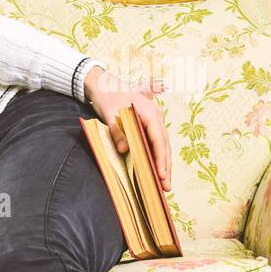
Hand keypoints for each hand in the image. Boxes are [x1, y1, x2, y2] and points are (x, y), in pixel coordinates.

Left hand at [84, 68, 171, 190]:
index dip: (161, 159)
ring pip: (161, 145)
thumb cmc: (107, 97)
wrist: (103, 83)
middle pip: (164, 145)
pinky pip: (153, 142)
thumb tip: (124, 151)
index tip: (162, 176)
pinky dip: (155, 155)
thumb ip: (117, 132)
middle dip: (166, 167)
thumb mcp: (109, 114)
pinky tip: (154, 169)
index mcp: (151, 113)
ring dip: (162, 163)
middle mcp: (156, 117)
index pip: (159, 140)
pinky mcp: (146, 123)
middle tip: (166, 187)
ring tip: (163, 183)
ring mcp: (153, 120)